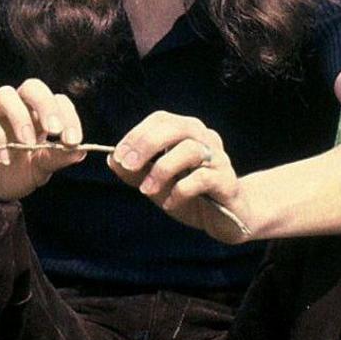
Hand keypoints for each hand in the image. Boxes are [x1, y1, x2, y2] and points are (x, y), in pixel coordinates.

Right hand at [0, 79, 86, 201]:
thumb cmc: (12, 173)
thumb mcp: (39, 171)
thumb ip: (56, 159)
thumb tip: (80, 150)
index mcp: (39, 117)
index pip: (58, 101)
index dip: (69, 116)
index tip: (73, 140)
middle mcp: (18, 110)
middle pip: (33, 87)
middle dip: (46, 105)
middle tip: (54, 131)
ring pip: (5, 94)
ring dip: (20, 117)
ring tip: (27, 144)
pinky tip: (4, 159)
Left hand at [111, 110, 252, 242]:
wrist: (228, 219)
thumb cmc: (191, 196)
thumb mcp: (157, 184)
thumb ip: (135, 172)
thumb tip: (112, 159)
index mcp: (188, 132)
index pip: (161, 120)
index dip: (137, 134)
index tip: (120, 156)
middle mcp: (205, 139)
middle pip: (176, 128)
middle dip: (147, 145)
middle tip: (128, 166)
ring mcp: (218, 159)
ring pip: (190, 150)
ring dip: (162, 169)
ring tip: (146, 190)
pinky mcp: (227, 181)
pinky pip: (202, 179)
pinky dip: (181, 191)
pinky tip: (170, 204)